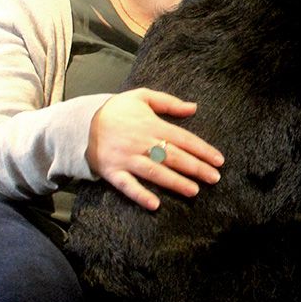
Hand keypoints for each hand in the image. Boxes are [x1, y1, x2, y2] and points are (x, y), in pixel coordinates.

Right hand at [86, 88, 224, 209]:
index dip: (202, 149)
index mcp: (151, 124)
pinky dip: (140, 195)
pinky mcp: (112, 172)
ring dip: (175, 182)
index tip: (219, 160)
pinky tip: (154, 205)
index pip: (183, 138)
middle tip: (214, 178)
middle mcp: (141, 142)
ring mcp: (126, 158)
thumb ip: (168, 102)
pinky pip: (127, 186)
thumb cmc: (117, 110)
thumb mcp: (142, 96)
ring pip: (155, 172)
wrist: (81, 122)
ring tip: (194, 191)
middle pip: (173, 156)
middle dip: (196, 168)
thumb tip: (193, 107)